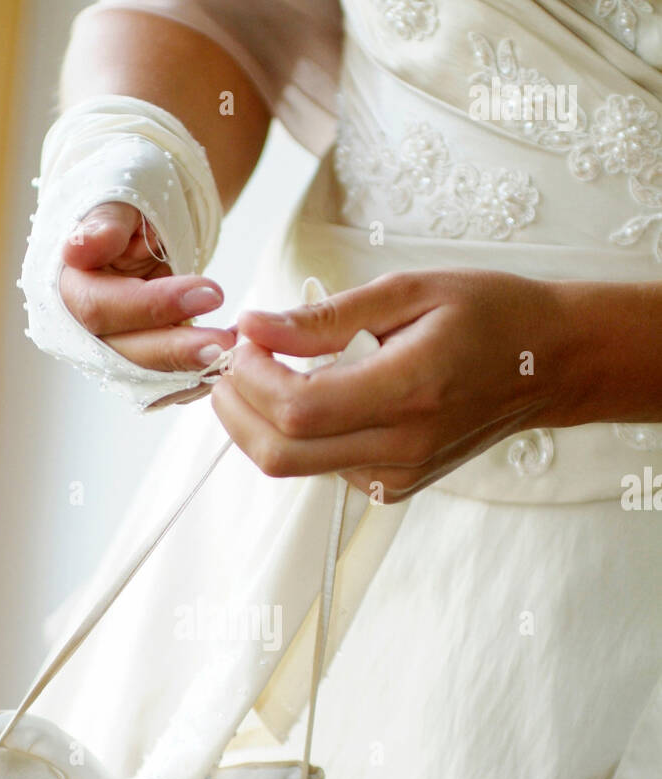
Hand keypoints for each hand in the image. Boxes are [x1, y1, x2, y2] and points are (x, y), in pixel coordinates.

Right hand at [58, 203, 235, 372]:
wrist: (133, 236)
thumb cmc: (126, 215)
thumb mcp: (118, 202)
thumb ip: (104, 224)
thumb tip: (77, 250)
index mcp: (64, 288)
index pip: (101, 309)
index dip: (155, 305)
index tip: (211, 292)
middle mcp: (77, 333)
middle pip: (123, 354)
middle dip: (177, 350)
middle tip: (226, 343)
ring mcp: (104, 358)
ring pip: (144, 379)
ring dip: (191, 370)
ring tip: (233, 353)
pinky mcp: (132, 373)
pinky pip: (161, 388)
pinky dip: (194, 379)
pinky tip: (226, 365)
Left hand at [211, 269, 577, 500]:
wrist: (548, 365)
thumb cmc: (488, 314)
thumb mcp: (408, 292)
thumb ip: (326, 318)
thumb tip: (257, 327)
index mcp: (409, 391)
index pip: (298, 408)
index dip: (250, 378)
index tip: (243, 338)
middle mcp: (401, 447)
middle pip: (281, 453)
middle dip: (235, 409)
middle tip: (230, 362)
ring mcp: (397, 476)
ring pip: (293, 465)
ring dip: (258, 420)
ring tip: (265, 369)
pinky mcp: (394, 487)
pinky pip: (320, 467)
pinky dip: (296, 433)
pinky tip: (308, 392)